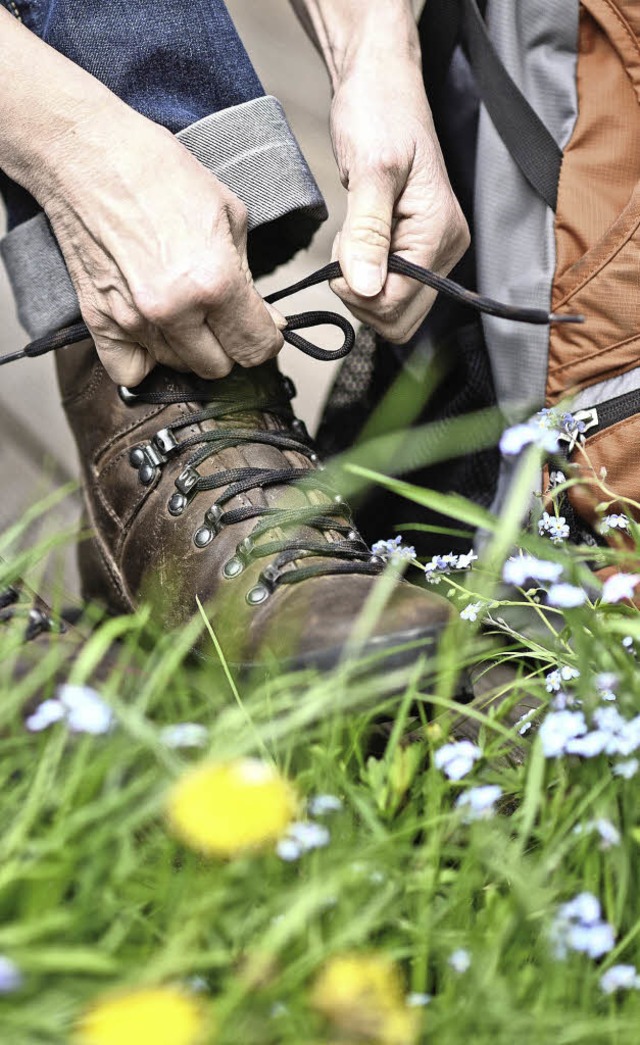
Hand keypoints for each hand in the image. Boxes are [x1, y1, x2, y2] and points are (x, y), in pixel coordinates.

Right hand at [43, 110, 283, 385]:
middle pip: (219, 367)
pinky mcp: (98, 321)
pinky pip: (130, 373)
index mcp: (214, 282)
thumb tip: (270, 321)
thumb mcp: (230, 215)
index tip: (261, 326)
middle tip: (221, 315)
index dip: (266, 338)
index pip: (257, 347)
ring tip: (182, 307)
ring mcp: (133, 321)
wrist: (87, 155)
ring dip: (188, 347)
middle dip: (228, 344)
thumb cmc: (158, 173)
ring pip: (180, 368)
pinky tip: (152, 333)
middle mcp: (174, 310)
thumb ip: (251, 279)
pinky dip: (145, 361)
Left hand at [329, 54, 468, 340]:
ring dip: (361, 287)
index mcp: (441, 234)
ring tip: (354, 238)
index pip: (398, 303)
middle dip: (362, 295)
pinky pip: (390, 290)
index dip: (360, 291)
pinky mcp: (416, 250)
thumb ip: (368, 233)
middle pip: (400, 320)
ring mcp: (432, 253)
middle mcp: (445, 250)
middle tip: (347, 249)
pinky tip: (359, 242)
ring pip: (393, 310)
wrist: (381, 86)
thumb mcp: (370, 170)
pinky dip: (365, 276)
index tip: (343, 253)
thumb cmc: (379, 113)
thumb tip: (366, 288)